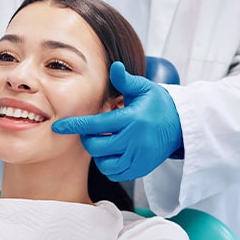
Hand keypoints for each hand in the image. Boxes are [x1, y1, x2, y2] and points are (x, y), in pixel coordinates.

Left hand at [52, 62, 182, 180]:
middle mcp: (134, 141)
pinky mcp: (141, 169)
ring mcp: (138, 157)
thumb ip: (125, 80)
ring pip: (104, 163)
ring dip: (99, 153)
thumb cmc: (158, 104)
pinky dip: (109, 165)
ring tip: (105, 141)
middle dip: (88, 139)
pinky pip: (115, 173)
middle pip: (97, 147)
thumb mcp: (144, 88)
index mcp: (131, 119)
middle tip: (92, 131)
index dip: (75, 126)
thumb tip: (114, 66)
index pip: (96, 125)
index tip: (58, 126)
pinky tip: (113, 153)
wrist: (181, 126)